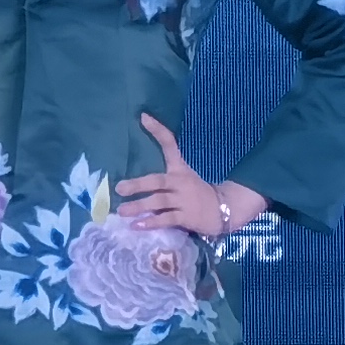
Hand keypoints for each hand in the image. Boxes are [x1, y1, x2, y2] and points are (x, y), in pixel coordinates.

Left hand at [115, 114, 239, 238]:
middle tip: (119, 188)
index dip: (158, 130)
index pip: (170, 145)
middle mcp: (181, 182)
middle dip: (137, 185)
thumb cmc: (197, 193)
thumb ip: (162, 177)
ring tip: (122, 211)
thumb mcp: (183, 177)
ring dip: (139, 206)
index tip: (144, 117)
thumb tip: (137, 177)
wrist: (225, 209)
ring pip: (159, 202)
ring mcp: (184, 200)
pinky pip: (166, 220)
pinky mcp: (187, 217)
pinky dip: (151, 223)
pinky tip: (137, 226)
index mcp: (179, 170)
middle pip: (157, 181)